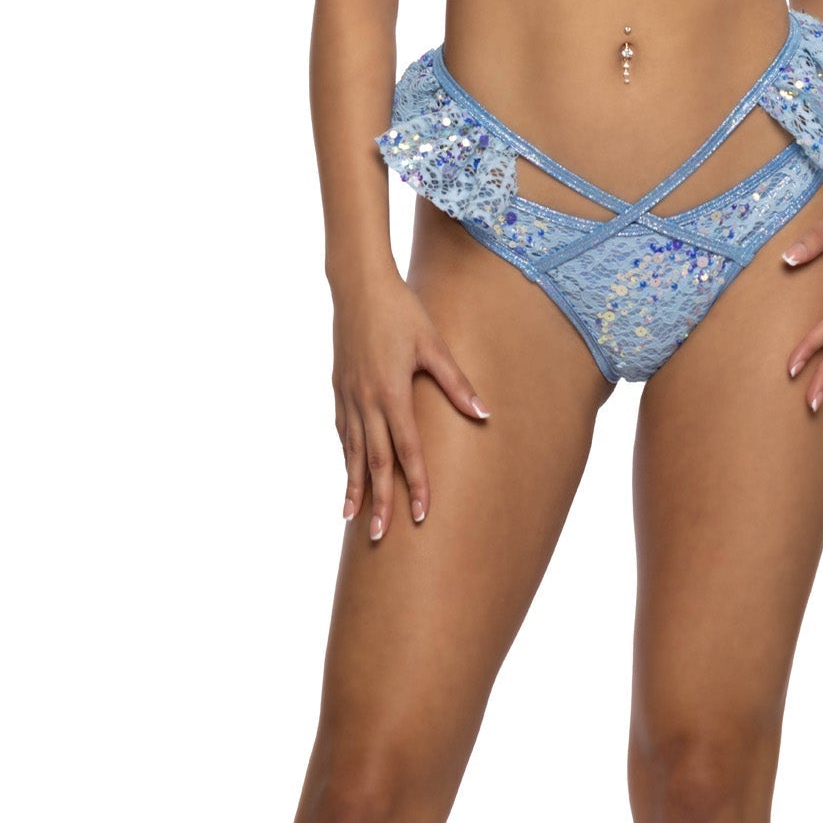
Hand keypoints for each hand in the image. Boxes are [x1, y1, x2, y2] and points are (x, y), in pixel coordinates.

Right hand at [331, 274, 490, 540]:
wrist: (358, 286)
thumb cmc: (401, 311)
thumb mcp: (433, 344)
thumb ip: (456, 382)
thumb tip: (484, 413)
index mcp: (392, 393)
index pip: (407, 450)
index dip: (416, 484)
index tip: (422, 514)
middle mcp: (367, 401)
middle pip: (375, 461)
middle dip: (380, 500)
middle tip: (382, 536)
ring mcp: (349, 396)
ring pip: (353, 451)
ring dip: (355, 486)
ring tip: (353, 518)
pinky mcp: (339, 388)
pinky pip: (343, 431)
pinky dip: (347, 456)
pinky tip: (349, 470)